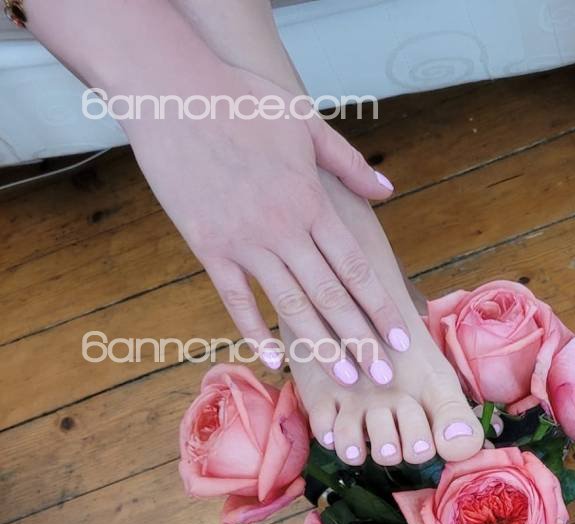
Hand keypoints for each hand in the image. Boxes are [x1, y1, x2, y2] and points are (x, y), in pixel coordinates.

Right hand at [123, 64, 407, 383]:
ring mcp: (244, 241)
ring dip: (321, 347)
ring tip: (347, 379)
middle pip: (330, 295)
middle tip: (384, 376)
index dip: (379, 306)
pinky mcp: (208, 246)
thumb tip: (388, 191)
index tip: (400, 337)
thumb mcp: (304, 122)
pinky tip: (274, 360)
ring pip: (290, 305)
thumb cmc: (239, 98)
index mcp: (310, 201)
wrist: (169, 89)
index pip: (354, 267)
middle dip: (360, 339)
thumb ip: (348, 163)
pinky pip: (236, 300)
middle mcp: (282, 228)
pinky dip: (255, 332)